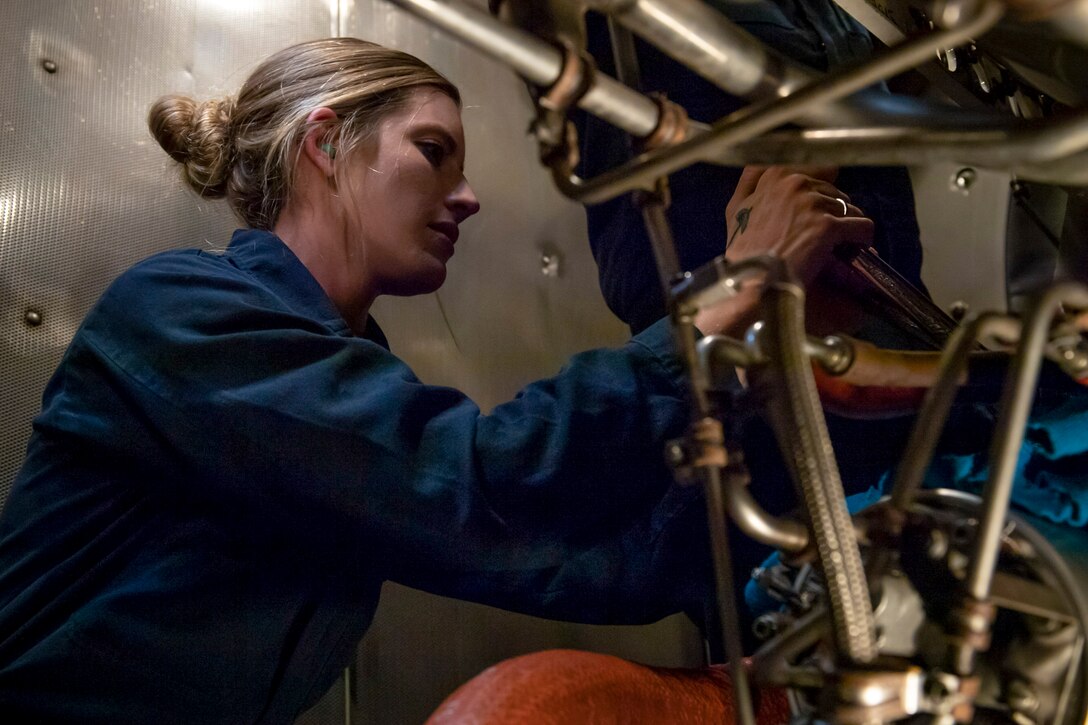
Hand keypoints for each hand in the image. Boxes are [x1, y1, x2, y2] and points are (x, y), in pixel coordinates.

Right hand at [723, 166, 872, 286]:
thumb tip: (759, 165)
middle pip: (834, 193)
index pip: (817, 173)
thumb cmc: (743, 251)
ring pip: (851, 209)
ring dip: (847, 229)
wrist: (751, 281)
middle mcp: (795, 183)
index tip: (815, 218)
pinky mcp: (827, 226)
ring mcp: (812, 204)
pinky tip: (852, 253)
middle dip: (833, 214)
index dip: (820, 199)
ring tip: (836, 248)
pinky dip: (861, 241)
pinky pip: (862, 227)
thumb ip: (749, 181)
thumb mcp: (735, 210)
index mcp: (775, 176)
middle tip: (823, 238)